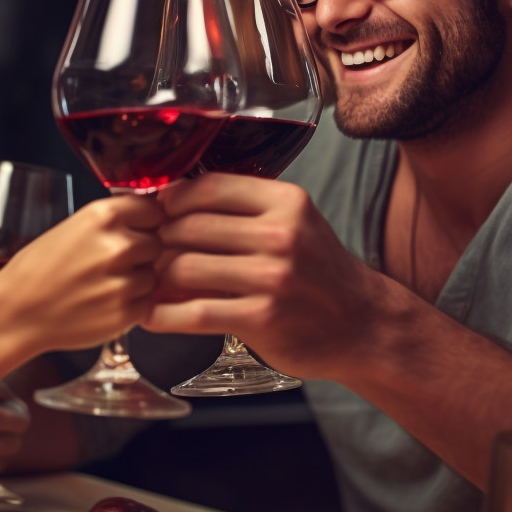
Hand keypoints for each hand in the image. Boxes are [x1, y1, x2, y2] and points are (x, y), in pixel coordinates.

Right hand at [0, 193, 164, 354]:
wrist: (15, 312)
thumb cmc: (37, 270)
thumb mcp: (73, 226)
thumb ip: (113, 220)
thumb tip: (151, 213)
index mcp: (102, 216)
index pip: (155, 209)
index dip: (147, 222)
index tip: (138, 230)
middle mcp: (116, 246)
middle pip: (158, 243)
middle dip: (142, 253)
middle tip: (112, 263)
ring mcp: (122, 282)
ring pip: (154, 275)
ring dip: (137, 280)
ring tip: (102, 285)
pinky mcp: (124, 314)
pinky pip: (147, 303)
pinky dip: (132, 305)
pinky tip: (103, 302)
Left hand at [145, 173, 407, 382]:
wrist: (363, 325)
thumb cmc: (318, 273)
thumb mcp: (293, 225)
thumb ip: (243, 210)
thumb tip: (171, 201)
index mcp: (285, 202)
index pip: (208, 187)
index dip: (171, 199)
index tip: (156, 211)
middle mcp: (280, 235)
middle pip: (188, 226)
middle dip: (159, 240)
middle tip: (148, 252)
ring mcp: (272, 277)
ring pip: (184, 266)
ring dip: (158, 276)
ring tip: (153, 282)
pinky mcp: (262, 318)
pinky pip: (194, 312)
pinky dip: (163, 315)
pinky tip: (151, 315)